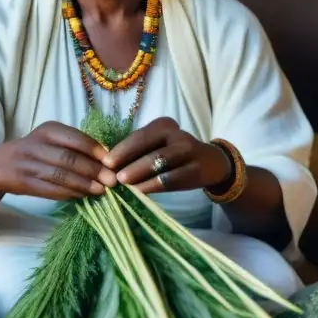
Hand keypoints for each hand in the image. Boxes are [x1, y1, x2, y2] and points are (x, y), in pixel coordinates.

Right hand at [0, 121, 117, 200]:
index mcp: (48, 130)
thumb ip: (74, 146)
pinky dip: (69, 193)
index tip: (113, 162)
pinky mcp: (23, 182)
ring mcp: (28, 164)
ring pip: (61, 175)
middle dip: (93, 170)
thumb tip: (106, 160)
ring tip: (100, 190)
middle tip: (112, 181)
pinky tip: (82, 196)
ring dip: (83, 184)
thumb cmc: (35, 151)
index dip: (96, 151)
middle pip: (70, 158)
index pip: (76, 138)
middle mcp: (37, 144)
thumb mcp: (51, 140)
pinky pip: (50, 189)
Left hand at [103, 117, 231, 193]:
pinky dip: (153, 185)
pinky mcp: (196, 170)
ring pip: (159, 161)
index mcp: (163, 125)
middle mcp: (177, 134)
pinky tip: (141, 192)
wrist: (211, 164)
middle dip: (127, 161)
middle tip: (112, 175)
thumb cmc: (174, 156)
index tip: (105, 163)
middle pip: (148, 146)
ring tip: (124, 184)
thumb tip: (109, 166)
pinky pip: (171, 178)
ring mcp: (189, 151)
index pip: (139, 136)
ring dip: (139, 173)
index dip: (121, 149)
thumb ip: (137, 153)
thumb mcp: (158, 147)